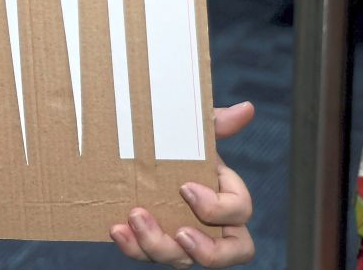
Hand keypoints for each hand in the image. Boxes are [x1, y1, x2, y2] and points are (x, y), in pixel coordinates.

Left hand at [109, 102, 255, 267]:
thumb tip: (246, 108)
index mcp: (226, 197)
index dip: (219, 207)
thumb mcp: (192, 132)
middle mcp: (212, 226)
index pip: (240, 211)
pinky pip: (147, 255)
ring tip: (134, 218)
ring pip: (183, 260)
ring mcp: (183, 241)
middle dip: (207, 251)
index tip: (185, 187)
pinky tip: (116, 229)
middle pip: (229, 253)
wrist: (136, 155)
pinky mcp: (154, 245)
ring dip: (158, 244)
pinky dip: (132, 246)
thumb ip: (215, 123)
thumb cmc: (175, 146)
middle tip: (181, 232)